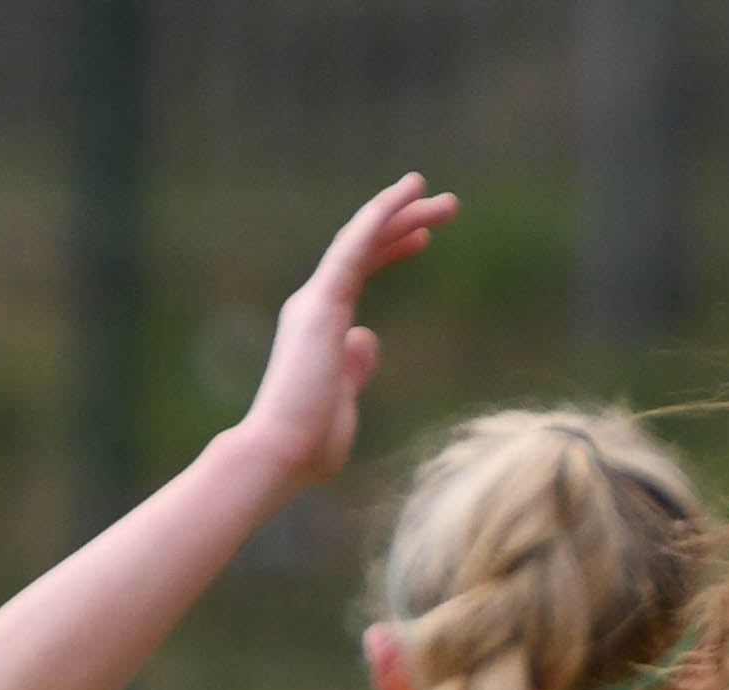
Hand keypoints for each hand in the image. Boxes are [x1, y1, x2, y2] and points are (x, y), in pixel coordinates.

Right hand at [228, 173, 457, 496]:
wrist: (280, 453)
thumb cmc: (309, 444)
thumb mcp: (343, 400)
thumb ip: (354, 367)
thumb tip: (367, 337)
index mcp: (320, 328)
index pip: (359, 274)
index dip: (391, 251)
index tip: (423, 239)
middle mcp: (313, 306)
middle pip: (364, 249)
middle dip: (405, 224)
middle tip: (448, 207)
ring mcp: (315, 302)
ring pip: (362, 241)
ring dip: (403, 214)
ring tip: (445, 199)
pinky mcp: (321, 304)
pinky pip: (353, 248)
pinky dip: (379, 218)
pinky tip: (406, 196)